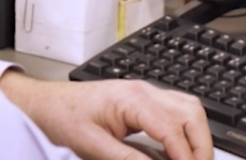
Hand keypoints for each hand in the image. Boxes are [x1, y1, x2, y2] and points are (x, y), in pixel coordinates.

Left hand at [0, 72, 212, 159]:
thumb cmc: (62, 118)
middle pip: (191, 112)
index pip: (173, 128)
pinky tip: (178, 152)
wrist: (44, 103)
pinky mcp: (141, 100)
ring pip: (188, 108)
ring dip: (197, 136)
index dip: (186, 156)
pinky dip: (184, 130)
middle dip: (201, 145)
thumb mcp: (93, 147)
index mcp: (131, 100)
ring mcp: (144, 92)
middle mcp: (142, 91)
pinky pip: (175, 110)